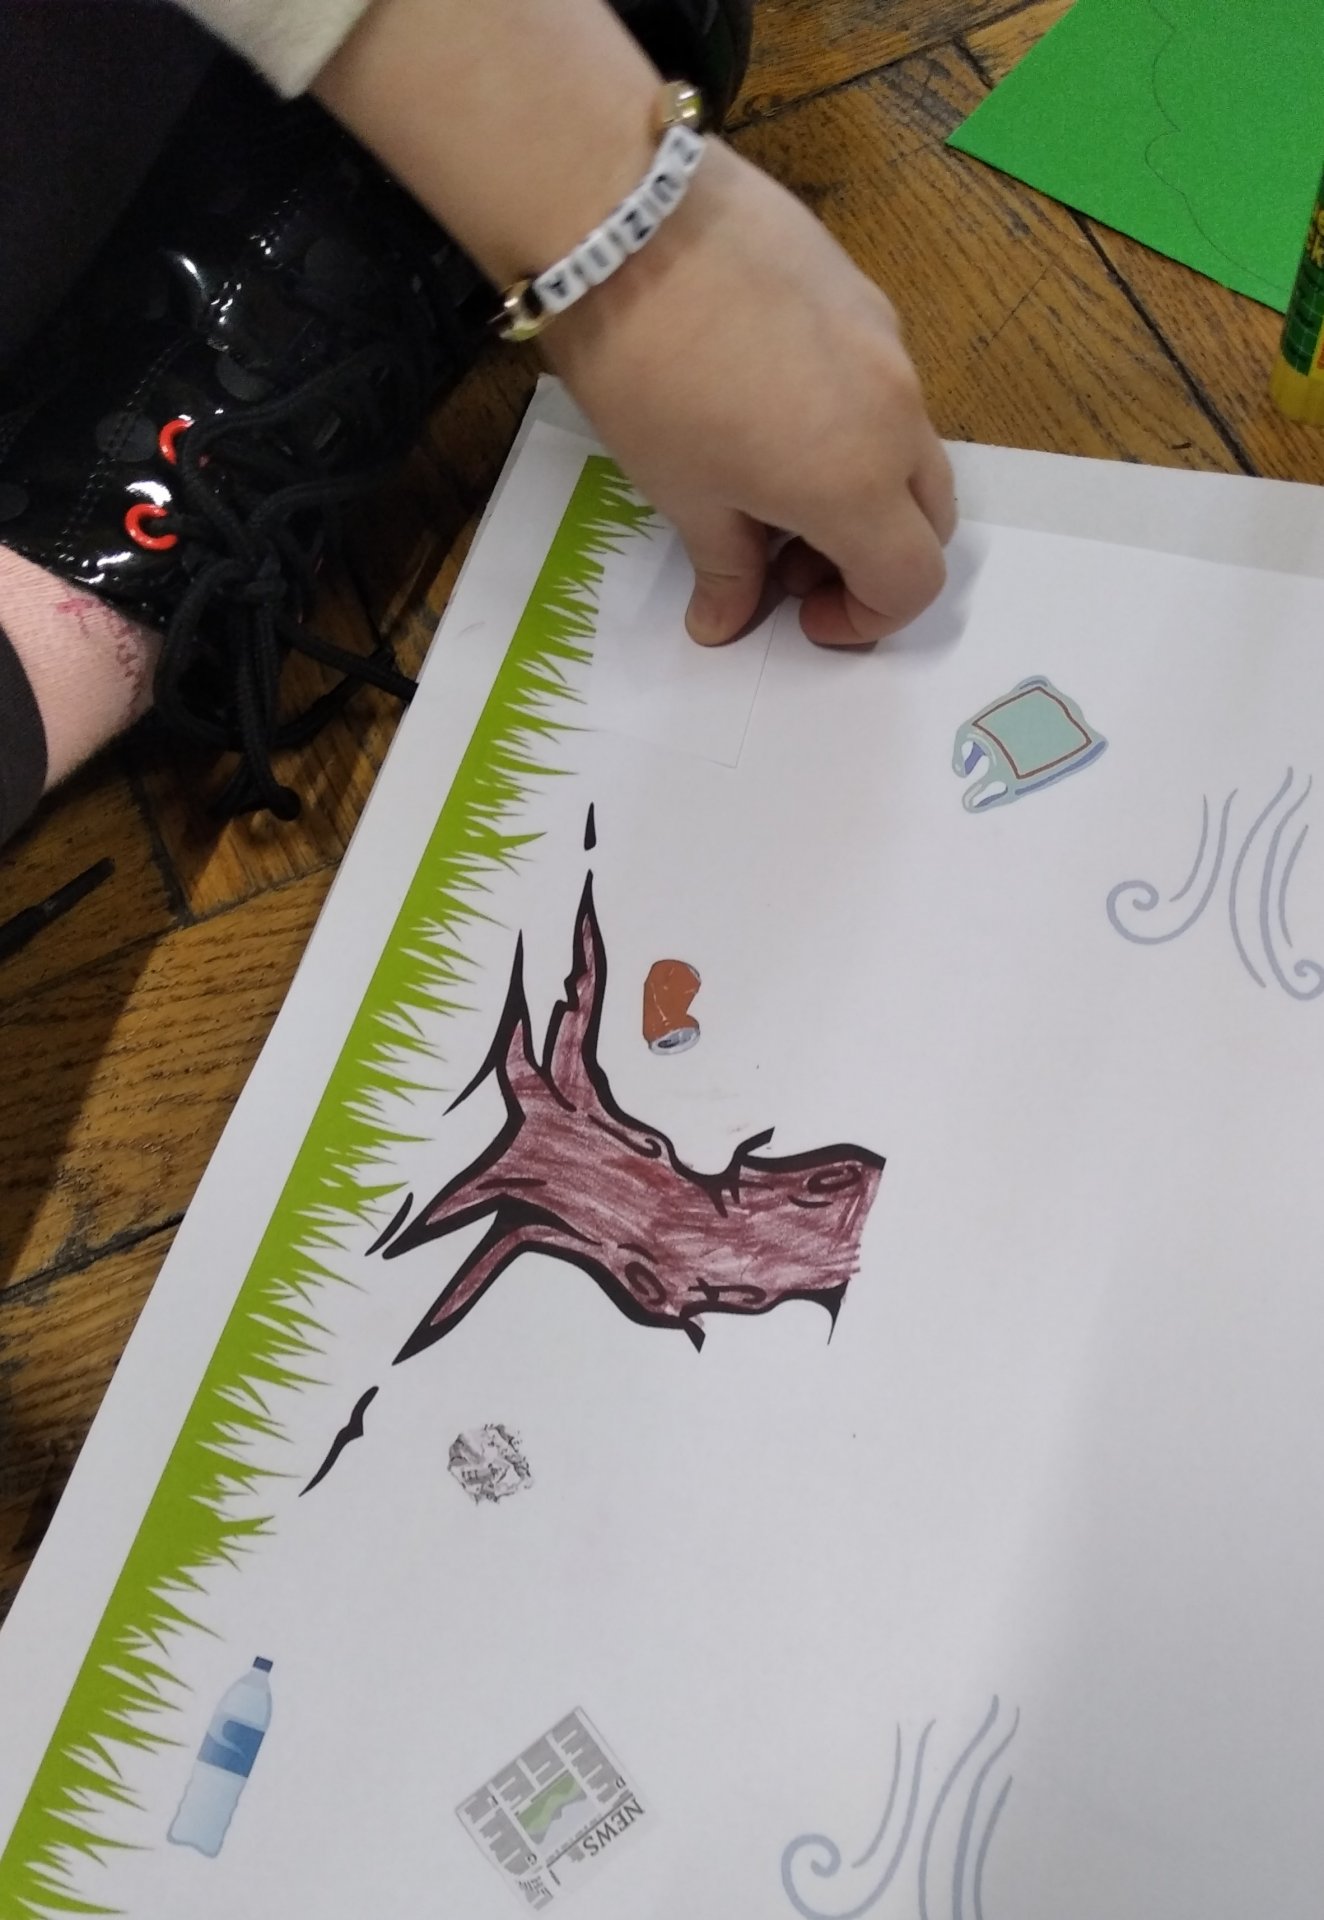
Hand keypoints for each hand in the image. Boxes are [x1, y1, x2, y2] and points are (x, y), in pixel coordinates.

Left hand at [316, 0, 952, 645]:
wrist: (627, 222)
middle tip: (788, 561)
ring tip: (771, 482)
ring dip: (862, 490)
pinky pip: (881, 383)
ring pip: (907, 448)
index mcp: (856, 484)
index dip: (865, 620)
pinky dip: (849, 423)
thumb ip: (724, 568)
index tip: (803, 617)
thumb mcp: (681, 492)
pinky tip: (768, 406)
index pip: (910, 582)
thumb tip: (724, 623)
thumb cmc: (646, 375)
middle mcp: (896, 417)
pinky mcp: (863, 293)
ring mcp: (887, 346)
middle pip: (927, 518)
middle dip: (871, 557)